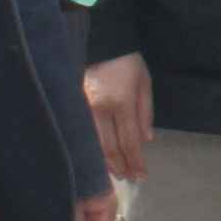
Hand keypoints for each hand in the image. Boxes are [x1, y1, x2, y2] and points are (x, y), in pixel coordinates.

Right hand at [84, 54, 151, 184]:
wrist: (101, 40)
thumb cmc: (127, 61)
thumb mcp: (144, 82)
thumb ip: (145, 112)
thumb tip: (146, 141)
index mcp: (121, 101)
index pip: (129, 140)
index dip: (135, 161)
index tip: (141, 175)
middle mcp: (100, 108)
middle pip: (110, 146)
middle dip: (121, 166)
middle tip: (130, 179)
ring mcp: (84, 108)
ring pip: (94, 143)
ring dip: (106, 162)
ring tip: (116, 173)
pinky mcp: (75, 106)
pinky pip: (84, 134)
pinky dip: (93, 149)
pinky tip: (98, 158)